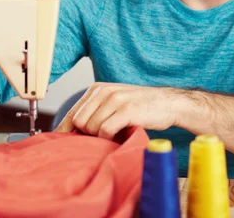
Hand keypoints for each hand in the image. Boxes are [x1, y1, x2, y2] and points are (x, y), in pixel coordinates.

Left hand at [55, 83, 180, 139]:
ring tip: (115, 135)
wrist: (169, 104)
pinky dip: (110, 139)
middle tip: (103, 138)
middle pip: (78, 122)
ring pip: (91, 128)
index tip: (65, 145)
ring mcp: (115, 99)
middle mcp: (103, 91)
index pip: (72, 113)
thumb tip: (68, 133)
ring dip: (101, 137)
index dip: (66, 131)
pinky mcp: (126, 110)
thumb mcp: (114, 103)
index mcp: (97, 89)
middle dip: (87, 135)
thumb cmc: (140, 107)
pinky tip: (120, 136)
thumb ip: (94, 112)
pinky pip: (105, 131)